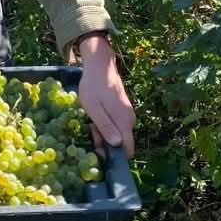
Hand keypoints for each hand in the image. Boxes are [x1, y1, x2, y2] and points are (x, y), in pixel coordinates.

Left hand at [74, 37, 134, 158]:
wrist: (99, 65)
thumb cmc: (93, 86)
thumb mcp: (94, 109)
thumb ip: (106, 127)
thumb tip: (117, 145)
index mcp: (124, 121)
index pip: (128, 149)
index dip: (115, 156)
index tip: (99, 152)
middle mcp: (129, 119)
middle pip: (122, 142)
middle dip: (106, 142)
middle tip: (91, 131)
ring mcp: (127, 113)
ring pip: (118, 132)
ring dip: (105, 132)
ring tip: (91, 122)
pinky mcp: (122, 108)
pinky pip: (117, 123)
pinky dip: (106, 124)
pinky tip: (95, 116)